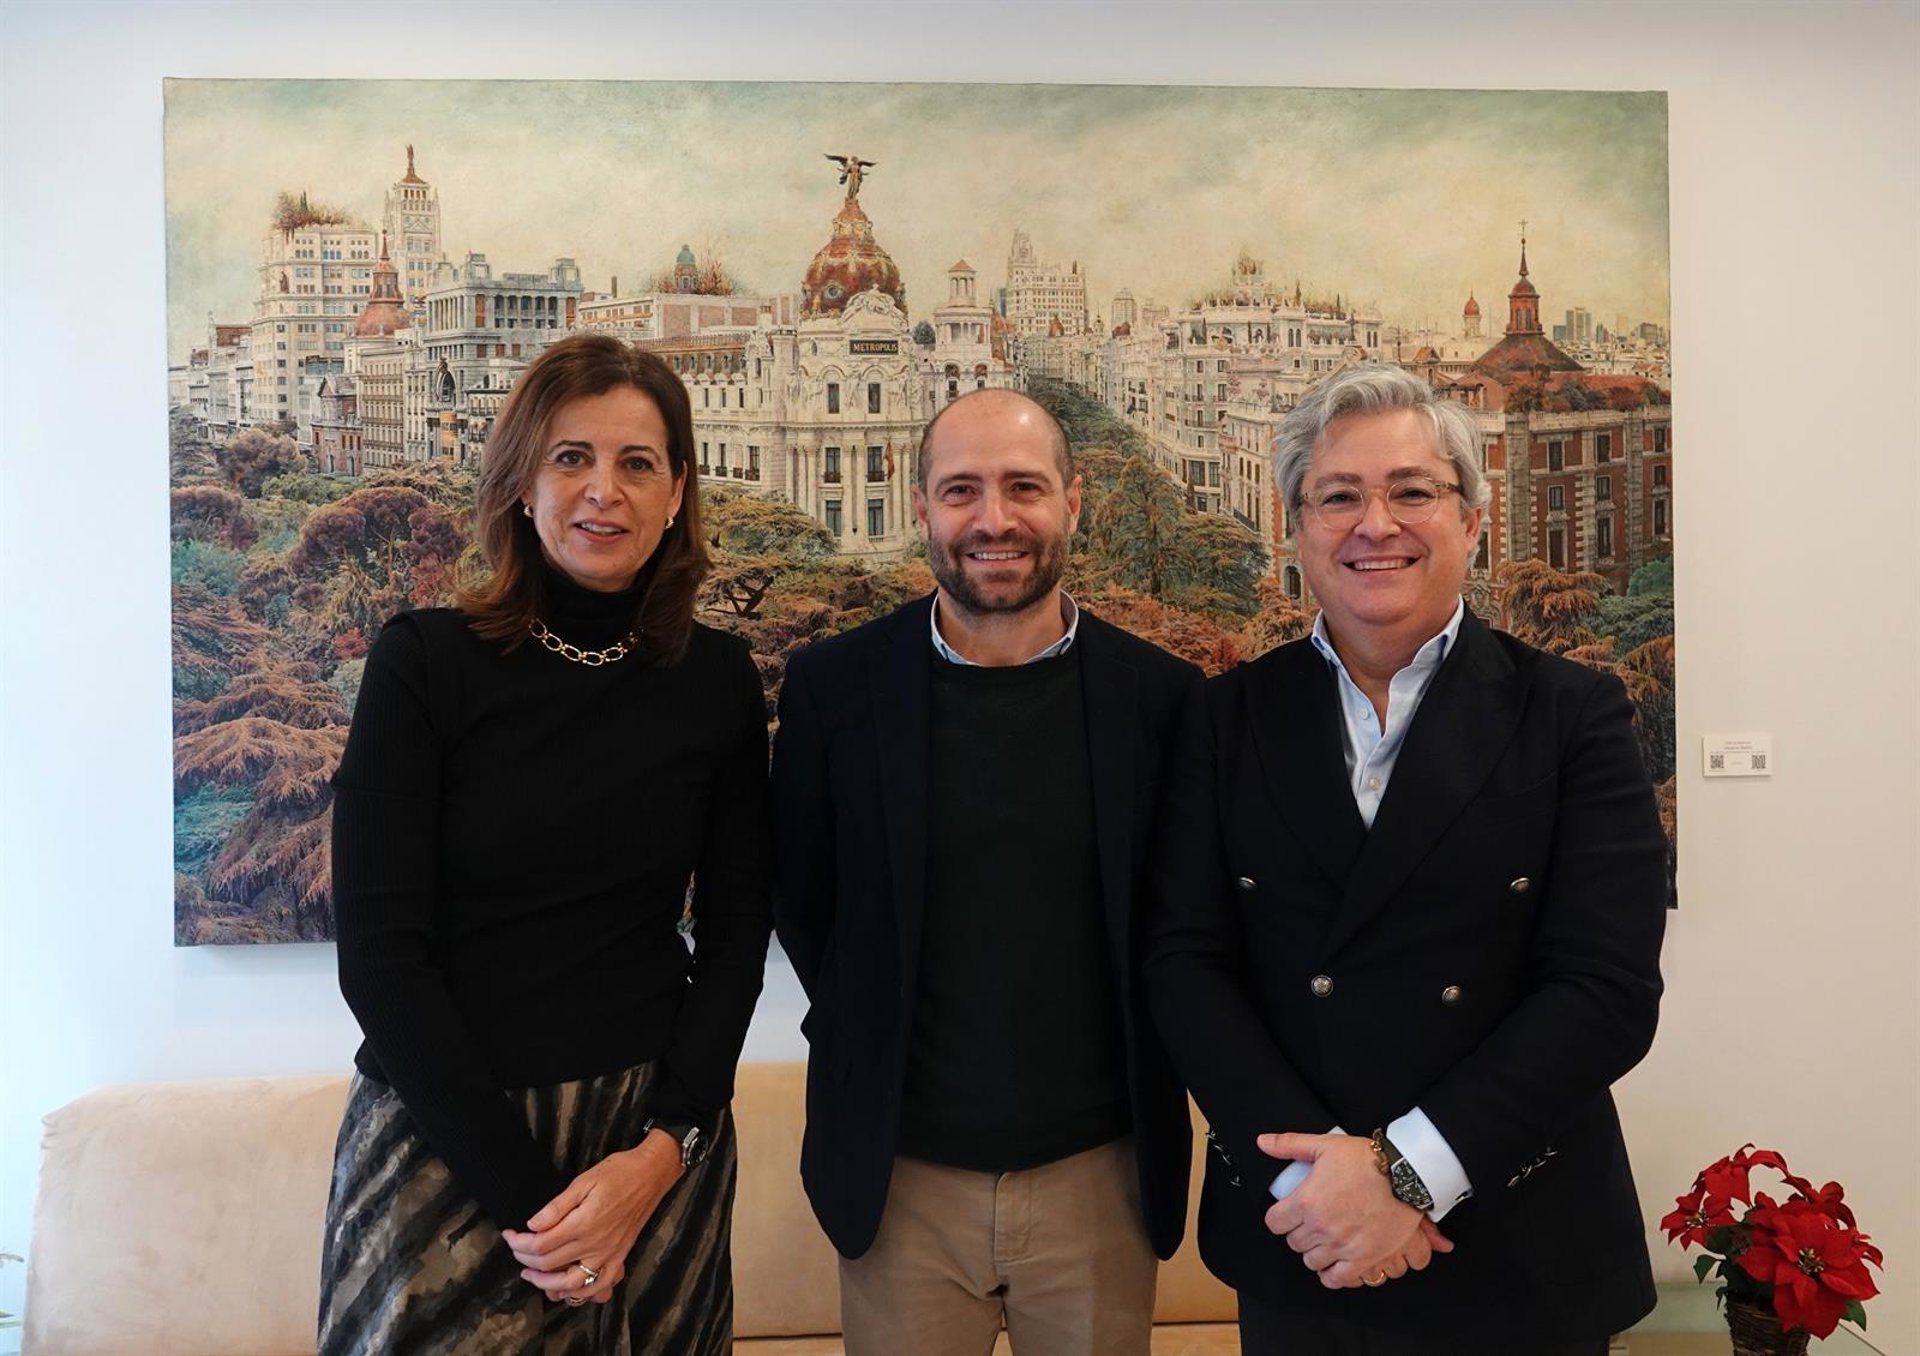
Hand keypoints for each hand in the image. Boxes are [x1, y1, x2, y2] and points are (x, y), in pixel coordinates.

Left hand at [501, 1131, 684, 1303]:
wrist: (651, 1174)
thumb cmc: (618, 1172)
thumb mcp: (583, 1181)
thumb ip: (556, 1207)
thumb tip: (532, 1225)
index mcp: (583, 1223)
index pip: (540, 1244)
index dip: (518, 1243)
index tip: (508, 1234)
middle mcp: (595, 1244)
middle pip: (550, 1263)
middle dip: (525, 1259)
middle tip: (516, 1249)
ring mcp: (609, 1254)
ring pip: (572, 1284)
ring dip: (546, 1284)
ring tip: (532, 1275)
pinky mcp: (620, 1257)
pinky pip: (600, 1285)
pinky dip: (581, 1294)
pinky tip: (566, 1290)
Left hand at [1257, 1132, 1452, 1289]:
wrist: (1405, 1176)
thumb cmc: (1366, 1160)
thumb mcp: (1324, 1145)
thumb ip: (1289, 1145)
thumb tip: (1262, 1142)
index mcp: (1306, 1201)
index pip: (1274, 1223)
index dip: (1280, 1218)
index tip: (1289, 1214)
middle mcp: (1320, 1227)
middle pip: (1294, 1243)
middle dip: (1300, 1232)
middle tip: (1312, 1223)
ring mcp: (1341, 1246)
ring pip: (1312, 1261)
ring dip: (1315, 1252)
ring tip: (1325, 1240)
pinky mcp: (1363, 1259)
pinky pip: (1337, 1279)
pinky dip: (1332, 1275)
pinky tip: (1334, 1264)